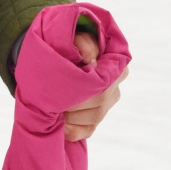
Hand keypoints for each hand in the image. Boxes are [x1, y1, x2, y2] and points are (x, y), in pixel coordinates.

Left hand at [64, 27, 126, 141]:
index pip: (107, 80)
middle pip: (101, 100)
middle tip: (55, 99)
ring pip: (96, 117)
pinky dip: (73, 131)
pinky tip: (62, 126)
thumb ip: (83, 44)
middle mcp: (114, 86)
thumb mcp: (74, 38)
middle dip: (76, 102)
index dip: (88, 84)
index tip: (70, 81)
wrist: (56, 59)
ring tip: (55, 108)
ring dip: (73, 116)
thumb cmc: (68, 47)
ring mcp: (106, 105)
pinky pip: (88, 130)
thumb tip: (89, 59)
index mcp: (115, 65)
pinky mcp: (94, 120)